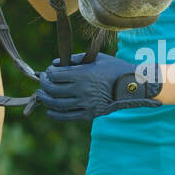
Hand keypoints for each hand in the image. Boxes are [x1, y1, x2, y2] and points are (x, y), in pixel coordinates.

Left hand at [36, 53, 162, 121]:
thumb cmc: (114, 68)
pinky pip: (68, 116)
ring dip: (46, 99)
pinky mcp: (90, 114)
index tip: (48, 71)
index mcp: (83, 74)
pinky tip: (50, 110)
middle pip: (54, 90)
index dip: (48, 73)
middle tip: (42, 81)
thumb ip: (75, 59)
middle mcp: (82, 90)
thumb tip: (55, 63)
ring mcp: (86, 103)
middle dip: (44, 85)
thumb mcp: (96, 58)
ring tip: (41, 95)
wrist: (133, 87)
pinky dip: (56, 114)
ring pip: (58, 104)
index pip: (56, 75)